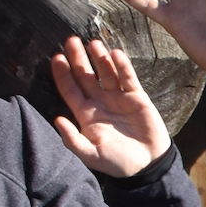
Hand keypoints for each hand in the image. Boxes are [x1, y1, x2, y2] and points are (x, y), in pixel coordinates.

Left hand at [48, 35, 170, 177]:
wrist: (148, 165)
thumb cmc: (118, 163)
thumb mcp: (91, 156)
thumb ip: (73, 140)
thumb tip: (57, 120)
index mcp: (86, 114)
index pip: (70, 89)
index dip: (63, 74)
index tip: (57, 57)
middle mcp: (100, 102)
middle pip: (85, 75)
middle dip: (78, 58)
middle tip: (71, 41)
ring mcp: (118, 98)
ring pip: (106, 72)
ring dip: (100, 58)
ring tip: (94, 44)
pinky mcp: (137, 98)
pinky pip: (128, 78)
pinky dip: (122, 66)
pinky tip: (116, 54)